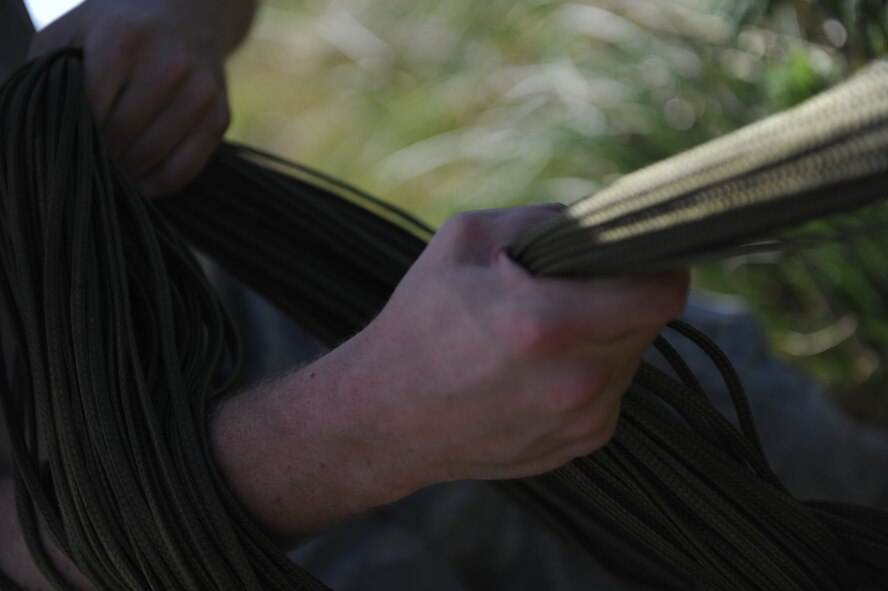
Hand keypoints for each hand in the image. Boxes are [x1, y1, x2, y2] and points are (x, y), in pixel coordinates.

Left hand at [28, 0, 230, 195]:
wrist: (188, 14)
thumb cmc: (118, 29)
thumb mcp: (74, 31)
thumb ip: (48, 73)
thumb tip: (39, 131)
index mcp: (124, 41)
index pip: (89, 111)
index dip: (72, 135)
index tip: (64, 143)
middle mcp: (169, 67)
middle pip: (119, 137)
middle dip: (97, 155)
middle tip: (84, 159)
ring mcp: (200, 94)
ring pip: (149, 158)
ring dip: (124, 173)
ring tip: (108, 169)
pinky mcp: (220, 117)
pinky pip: (181, 171)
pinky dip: (155, 185)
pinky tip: (137, 180)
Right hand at [344, 205, 689, 488]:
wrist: (385, 417)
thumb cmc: (418, 322)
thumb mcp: (464, 240)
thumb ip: (543, 219)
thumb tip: (597, 220)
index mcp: (546, 323)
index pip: (663, 292)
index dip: (660, 263)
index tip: (640, 252)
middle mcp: (575, 381)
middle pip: (650, 321)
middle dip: (622, 294)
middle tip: (574, 286)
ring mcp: (581, 421)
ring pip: (631, 356)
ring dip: (604, 334)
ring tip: (543, 333)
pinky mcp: (580, 445)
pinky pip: (610, 391)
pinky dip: (587, 371)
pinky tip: (537, 370)